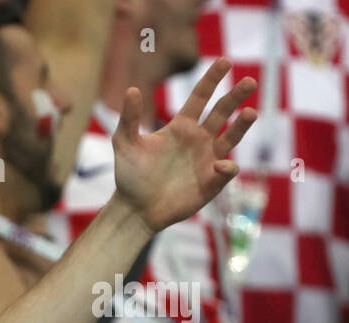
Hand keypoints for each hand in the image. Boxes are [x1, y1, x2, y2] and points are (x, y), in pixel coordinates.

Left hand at [112, 58, 257, 232]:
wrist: (134, 209)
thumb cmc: (129, 176)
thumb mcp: (124, 144)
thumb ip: (129, 118)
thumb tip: (132, 89)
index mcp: (181, 127)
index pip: (200, 97)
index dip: (212, 79)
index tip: (224, 60)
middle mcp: (198, 140)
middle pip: (222, 112)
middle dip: (236, 96)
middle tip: (249, 81)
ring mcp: (207, 160)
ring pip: (231, 137)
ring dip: (241, 125)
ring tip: (250, 112)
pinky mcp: (211, 182)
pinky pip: (226, 171)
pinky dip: (227, 167)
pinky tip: (220, 164)